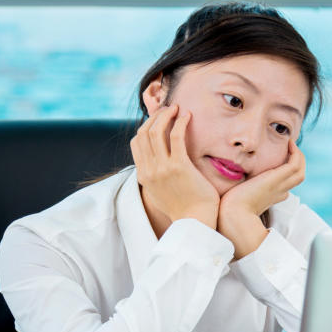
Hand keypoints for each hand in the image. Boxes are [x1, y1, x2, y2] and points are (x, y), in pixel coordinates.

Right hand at [130, 105, 219, 229]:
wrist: (195, 222)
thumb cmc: (184, 209)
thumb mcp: (161, 194)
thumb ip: (156, 179)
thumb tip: (159, 168)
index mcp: (143, 176)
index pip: (136, 142)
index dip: (146, 126)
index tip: (158, 119)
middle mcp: (149, 170)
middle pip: (144, 133)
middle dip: (155, 116)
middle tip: (169, 109)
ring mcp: (162, 168)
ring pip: (156, 131)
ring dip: (166, 115)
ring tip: (177, 109)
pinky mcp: (178, 167)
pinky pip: (175, 136)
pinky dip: (180, 122)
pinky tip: (187, 116)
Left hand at [218, 139, 304, 258]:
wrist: (233, 214)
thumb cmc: (229, 207)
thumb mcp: (237, 196)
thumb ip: (239, 189)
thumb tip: (231, 184)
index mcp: (271, 197)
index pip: (285, 186)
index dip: (285, 174)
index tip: (279, 161)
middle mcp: (279, 192)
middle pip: (297, 177)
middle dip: (296, 162)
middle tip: (288, 148)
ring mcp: (280, 186)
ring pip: (299, 171)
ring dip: (298, 156)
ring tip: (290, 144)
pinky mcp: (278, 179)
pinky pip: (295, 164)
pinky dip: (296, 153)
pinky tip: (288, 143)